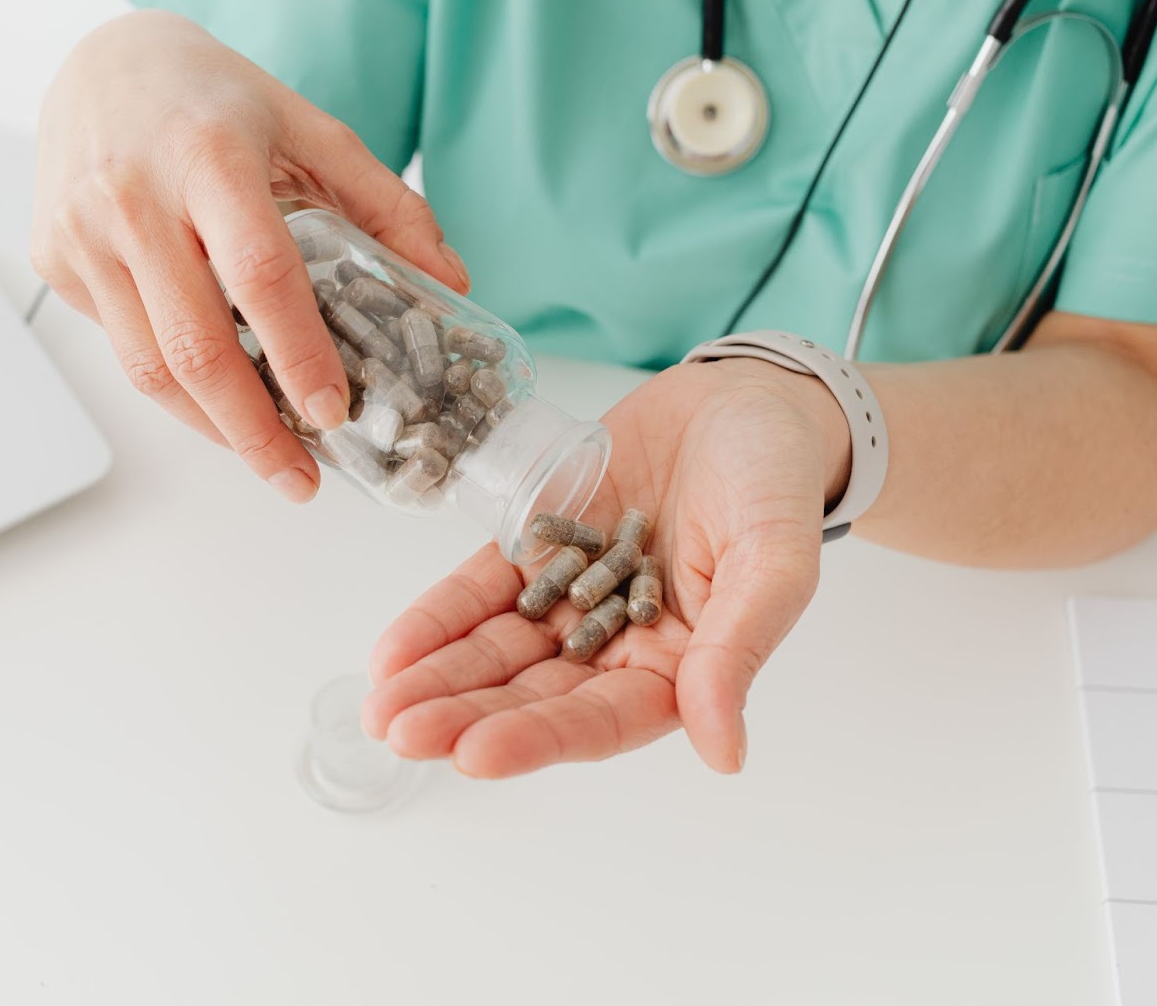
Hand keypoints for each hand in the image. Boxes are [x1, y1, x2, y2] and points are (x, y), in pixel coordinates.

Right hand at [31, 10, 470, 501]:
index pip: (260, 274)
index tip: (332, 413)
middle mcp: (132, 195)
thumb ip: (385, 204)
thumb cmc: (215, 101)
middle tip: (300, 479)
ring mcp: (81, 232)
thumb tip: (450, 282)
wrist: (103, 60)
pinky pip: (120, 348)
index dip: (298, 353)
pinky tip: (218, 402)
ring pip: (147, 367)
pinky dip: (174, 390)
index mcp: (210, 156)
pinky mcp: (54, 260)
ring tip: (267, 457)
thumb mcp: (311, 129)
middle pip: (193, 346)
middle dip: (252, 433)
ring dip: (212, 428)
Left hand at [362, 360, 851, 775]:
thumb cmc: (776, 483)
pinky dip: (438, 618)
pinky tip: (392, 649)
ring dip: (439, 678)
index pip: (601, 720)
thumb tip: (725, 752)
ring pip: (497, 650)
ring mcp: (573, 598)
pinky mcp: (539, 549)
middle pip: (532, 694)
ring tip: (380, 705)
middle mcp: (618, 645)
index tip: (473, 755)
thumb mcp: (776, 562)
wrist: (747, 402)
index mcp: (680, 668)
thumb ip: (738, 649)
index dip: (536, 739)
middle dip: (464, 714)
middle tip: (399, 732)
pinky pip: (480, 591)